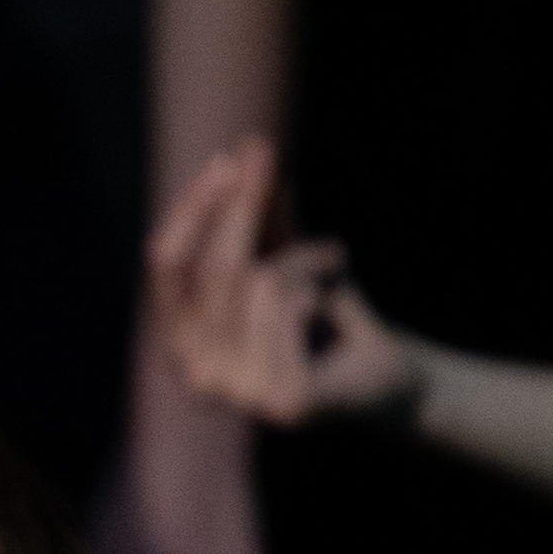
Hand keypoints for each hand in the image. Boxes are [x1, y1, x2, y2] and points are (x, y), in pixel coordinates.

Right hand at [149, 138, 413, 429]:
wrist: (387, 380)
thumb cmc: (330, 317)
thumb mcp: (287, 259)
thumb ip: (260, 221)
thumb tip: (243, 153)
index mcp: (181, 343)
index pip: (165, 267)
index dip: (191, 212)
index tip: (227, 162)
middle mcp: (196, 374)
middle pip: (212, 268)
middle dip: (244, 206)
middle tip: (270, 157)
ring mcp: (237, 393)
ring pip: (258, 280)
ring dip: (302, 255)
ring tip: (331, 257)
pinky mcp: (283, 400)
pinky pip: (290, 306)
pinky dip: (318, 285)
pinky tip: (335, 294)